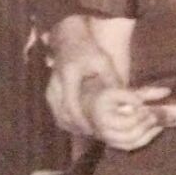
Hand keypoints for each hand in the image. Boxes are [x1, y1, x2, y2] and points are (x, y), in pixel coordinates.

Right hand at [45, 15, 120, 134]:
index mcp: (68, 77)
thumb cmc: (88, 48)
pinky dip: (69, 122)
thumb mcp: (103, 61)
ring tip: (91, 132)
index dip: (84, 122)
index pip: (73, 107)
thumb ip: (112, 80)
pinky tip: (82, 125)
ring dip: (74, 127)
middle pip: (63, 117)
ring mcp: (50, 91)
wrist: (69, 38)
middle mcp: (55, 86)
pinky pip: (57, 114)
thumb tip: (125, 98)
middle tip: (96, 135)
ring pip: (59, 117)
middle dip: (79, 128)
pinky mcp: (50, 94)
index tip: (96, 130)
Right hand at [88, 86, 171, 150]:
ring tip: (160, 122)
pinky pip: (132, 145)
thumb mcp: (123, 91)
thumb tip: (167, 91)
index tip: (148, 109)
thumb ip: (145, 92)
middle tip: (157, 116)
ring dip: (149, 133)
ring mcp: (110, 140)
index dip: (138, 116)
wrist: (92, 110)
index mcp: (103, 116)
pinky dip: (147, 138)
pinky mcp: (116, 145)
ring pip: (131, 142)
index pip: (124, 121)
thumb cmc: (110, 98)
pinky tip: (157, 128)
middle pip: (129, 133)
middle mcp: (104, 132)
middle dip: (145, 125)